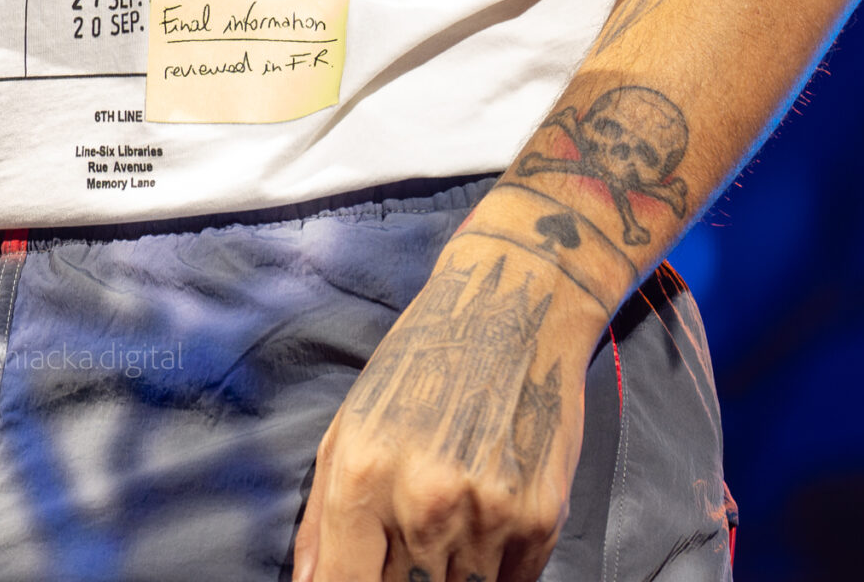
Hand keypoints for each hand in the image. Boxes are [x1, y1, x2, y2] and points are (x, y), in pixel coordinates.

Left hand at [293, 232, 596, 581]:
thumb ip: (322, 516)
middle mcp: (424, 501)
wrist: (515, 308)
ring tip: (450, 514)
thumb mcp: (351, 421)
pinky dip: (497, 568)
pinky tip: (488, 516)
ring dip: (450, 575)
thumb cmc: (424, 361)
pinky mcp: (541, 521)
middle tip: (410, 536)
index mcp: (363, 474)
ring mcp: (487, 515)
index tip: (355, 581)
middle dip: (401, 578)